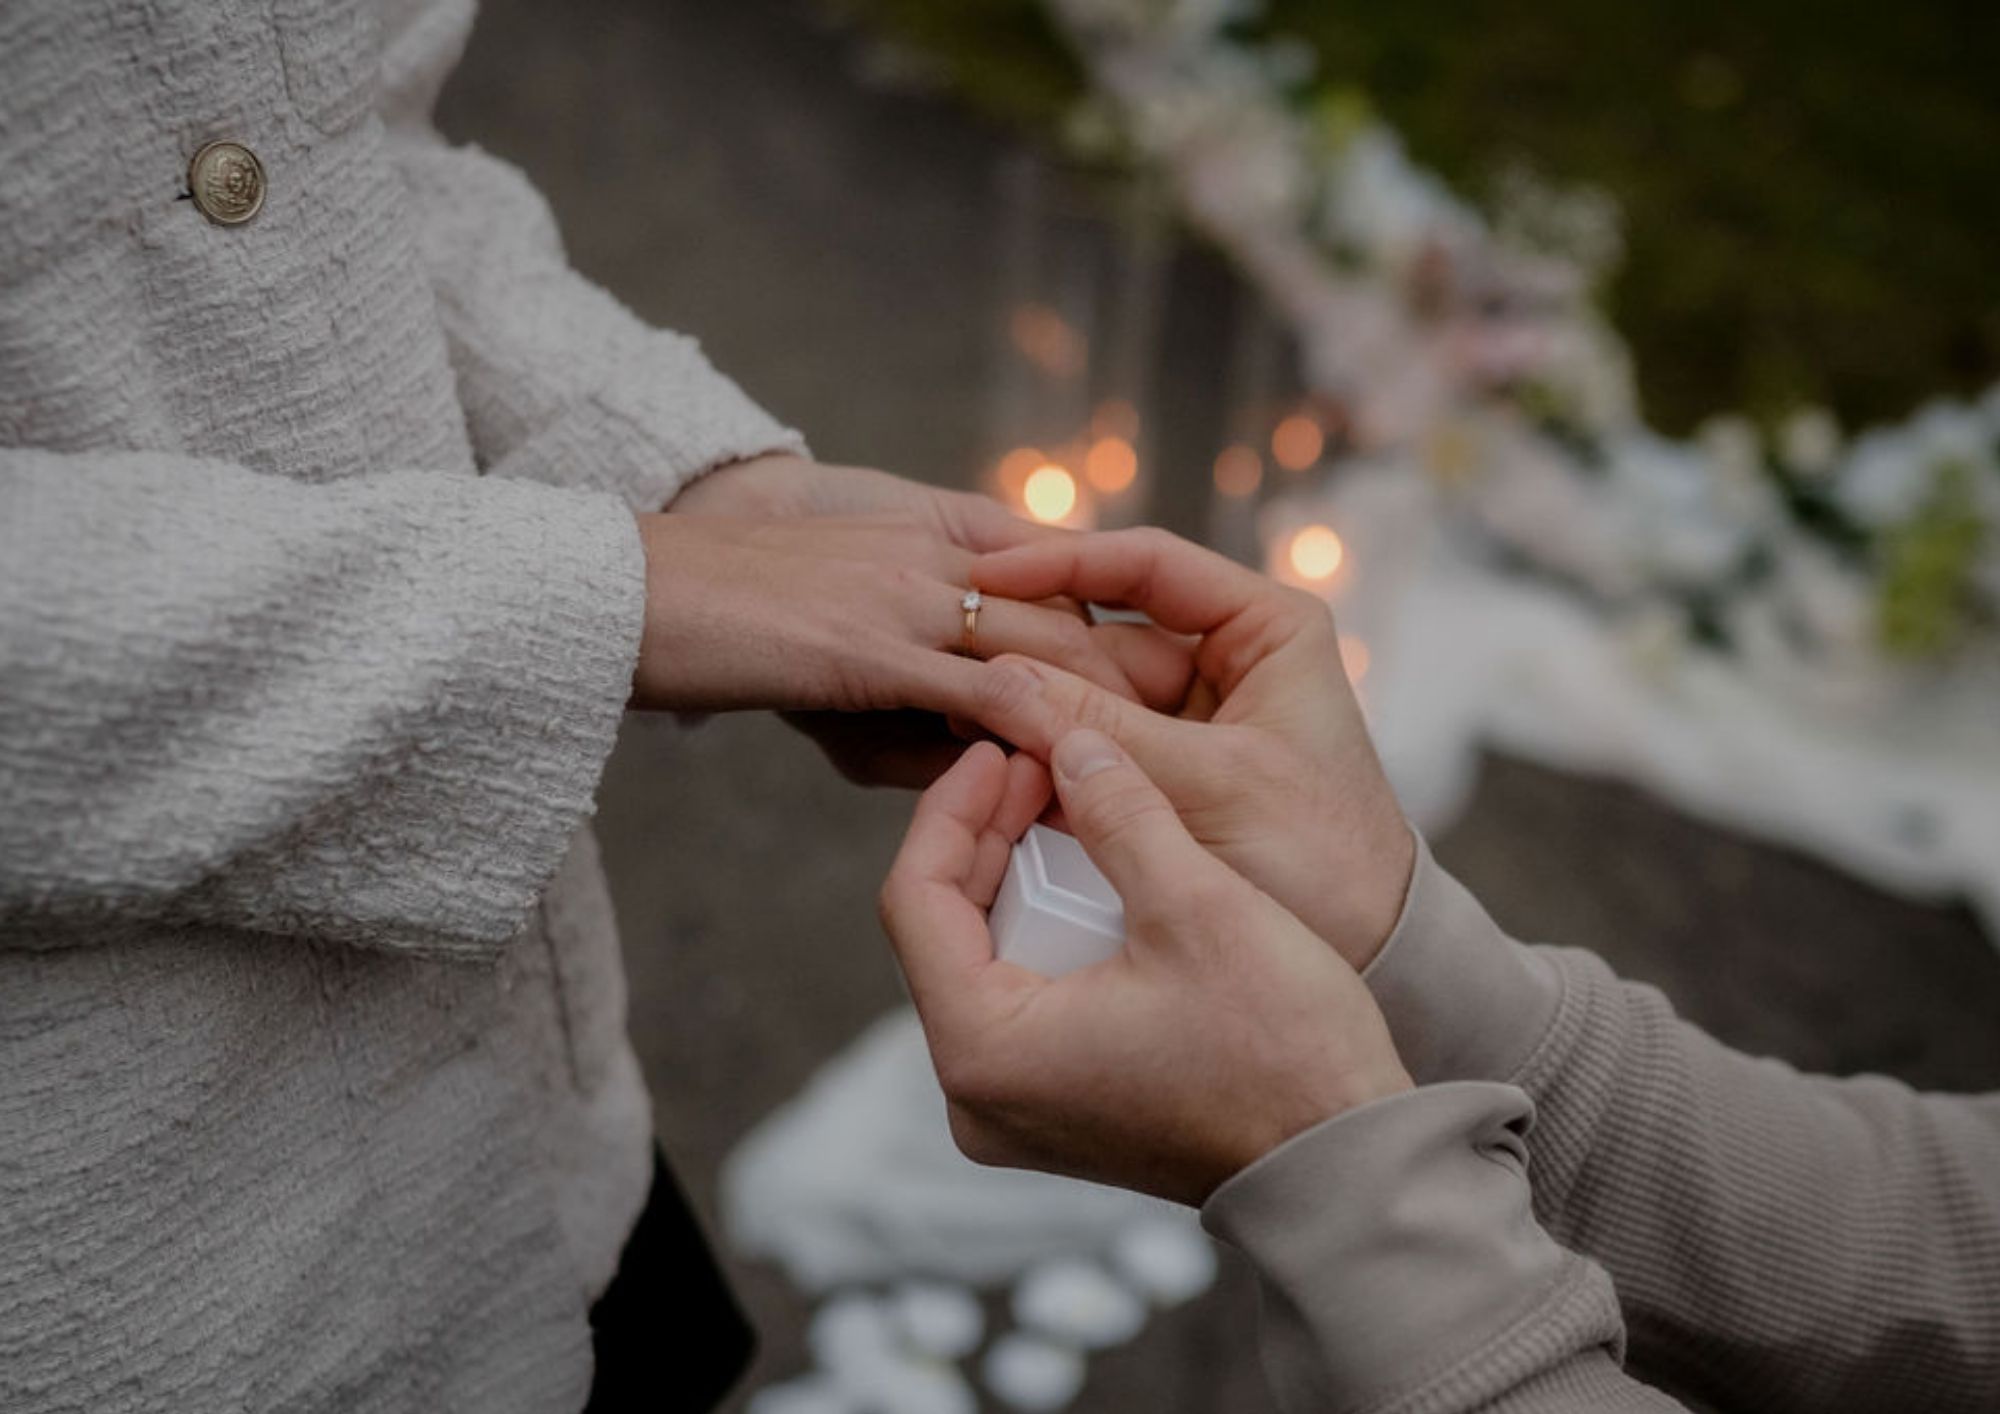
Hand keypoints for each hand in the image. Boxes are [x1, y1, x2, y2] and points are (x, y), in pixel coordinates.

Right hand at [661, 456, 1194, 785]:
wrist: (638, 591)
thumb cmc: (730, 623)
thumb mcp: (840, 654)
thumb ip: (915, 696)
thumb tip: (975, 760)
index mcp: (942, 533)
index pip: (1067, 576)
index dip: (1131, 636)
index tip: (1188, 699)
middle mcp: (943, 552)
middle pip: (1083, 612)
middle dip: (1153, 680)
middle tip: (1217, 749)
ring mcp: (913, 591)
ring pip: (1052, 647)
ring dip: (1116, 713)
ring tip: (1176, 780)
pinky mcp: (874, 643)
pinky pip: (985, 689)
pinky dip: (1042, 734)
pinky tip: (1084, 784)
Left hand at [879, 730, 1410, 1205]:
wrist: (1344, 1165)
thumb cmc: (1278, 1053)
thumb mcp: (1194, 905)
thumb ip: (1119, 813)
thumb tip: (1071, 744)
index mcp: (983, 1051)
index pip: (914, 901)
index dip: (952, 809)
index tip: (1003, 750)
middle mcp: (976, 1097)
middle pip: (942, 932)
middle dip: (990, 837)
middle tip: (1046, 765)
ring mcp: (1015, 1113)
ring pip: (981, 964)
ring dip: (1020, 880)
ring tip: (1071, 807)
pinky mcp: (1057, 1115)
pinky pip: (1022, 1003)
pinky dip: (1047, 935)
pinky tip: (1093, 879)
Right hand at [968, 528, 1412, 970]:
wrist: (1371, 959)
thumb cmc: (1325, 862)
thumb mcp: (1210, 787)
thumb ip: (1103, 732)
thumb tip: (996, 679)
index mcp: (1266, 629)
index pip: (1147, 566)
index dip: (1061, 562)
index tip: (988, 576)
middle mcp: (1225, 661)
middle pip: (1101, 630)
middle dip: (1030, 648)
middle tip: (951, 657)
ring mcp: (1189, 720)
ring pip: (1083, 692)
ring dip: (1026, 705)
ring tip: (955, 708)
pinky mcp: (1159, 778)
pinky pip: (1087, 749)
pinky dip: (1042, 754)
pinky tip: (985, 754)